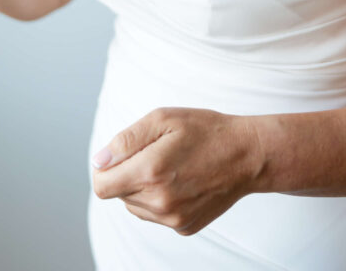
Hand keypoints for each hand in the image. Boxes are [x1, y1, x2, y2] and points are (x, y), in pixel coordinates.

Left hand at [91, 107, 264, 236]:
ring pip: (135, 206)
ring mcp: (173, 218)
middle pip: (118, 195)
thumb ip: (125, 141)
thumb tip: (99, 161)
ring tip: (167, 165)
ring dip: (141, 187)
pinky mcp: (185, 226)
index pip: (102, 186)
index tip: (117, 156)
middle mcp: (160, 202)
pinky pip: (155, 215)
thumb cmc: (204, 130)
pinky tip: (179, 180)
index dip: (103, 169)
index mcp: (151, 172)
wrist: (246, 155)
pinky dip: (159, 198)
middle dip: (126, 173)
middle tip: (152, 152)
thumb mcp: (162, 119)